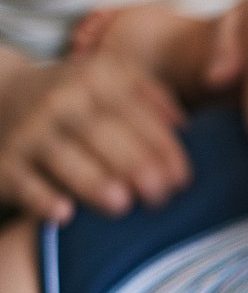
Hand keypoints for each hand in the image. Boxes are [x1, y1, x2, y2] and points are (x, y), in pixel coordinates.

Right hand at [0, 52, 188, 222]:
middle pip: (101, 133)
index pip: (132, 112)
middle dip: (133, 164)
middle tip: (159, 194)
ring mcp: (31, 131)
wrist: (1, 95)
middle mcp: (60, 101)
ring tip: (120, 203)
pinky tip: (64, 214)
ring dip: (92, 180)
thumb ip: (150, 95)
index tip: (181, 178)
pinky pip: (25, 182)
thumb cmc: (74, 98)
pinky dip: (41, 198)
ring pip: (64, 157)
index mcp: (94, 78)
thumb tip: (183, 124)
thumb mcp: (108, 79)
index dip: (159, 146)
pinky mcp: (6, 162)